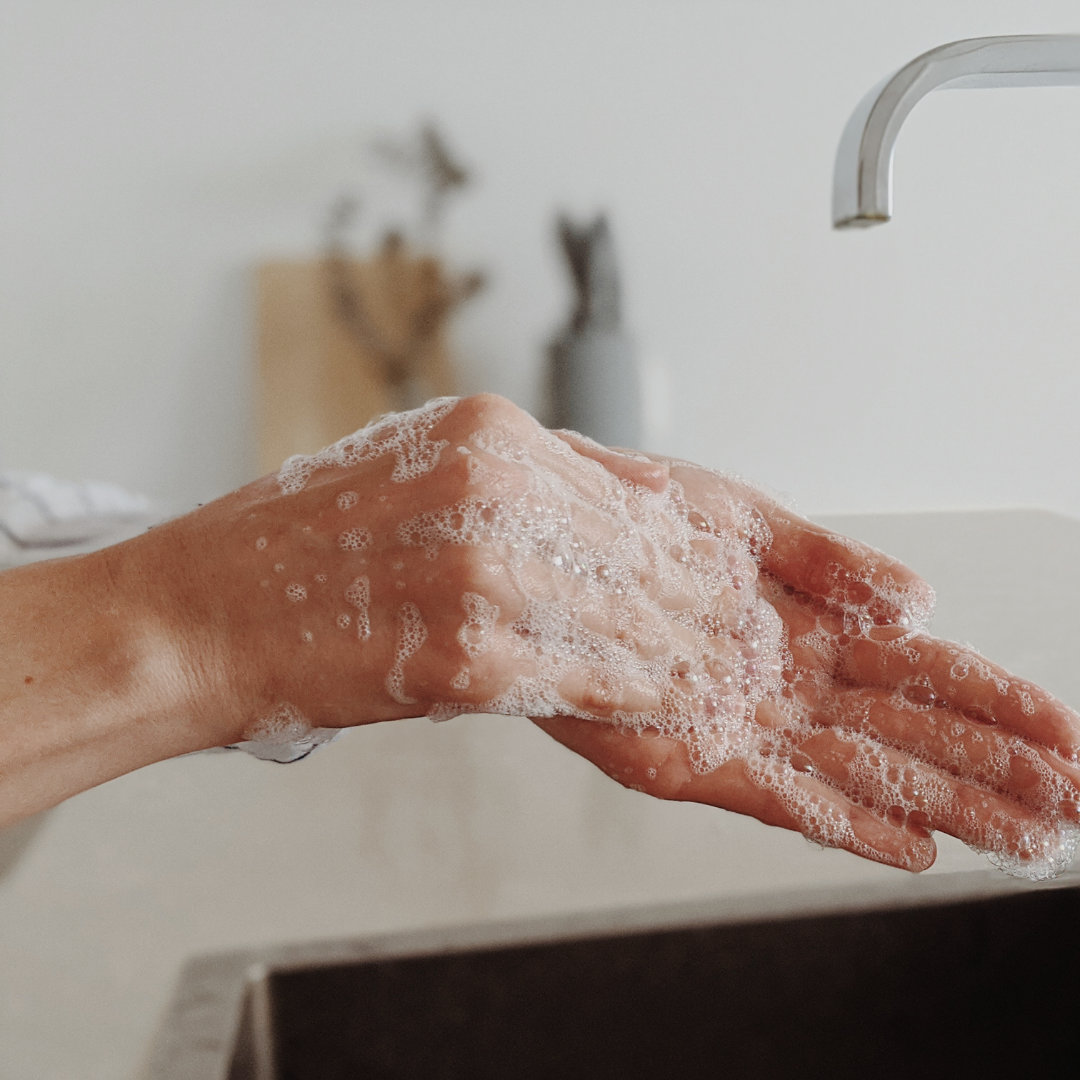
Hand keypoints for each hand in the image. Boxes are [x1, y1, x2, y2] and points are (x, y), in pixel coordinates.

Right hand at [123, 394, 735, 746]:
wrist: (204, 611)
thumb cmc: (303, 546)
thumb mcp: (419, 470)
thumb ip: (526, 483)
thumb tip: (635, 506)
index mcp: (483, 431)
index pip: (628, 491)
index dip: (687, 546)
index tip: (725, 576)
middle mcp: (488, 486)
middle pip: (637, 554)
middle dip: (696, 604)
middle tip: (745, 635)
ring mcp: (480, 570)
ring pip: (623, 618)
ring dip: (680, 655)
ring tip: (722, 676)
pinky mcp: (465, 653)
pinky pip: (581, 678)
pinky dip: (631, 697)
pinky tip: (666, 707)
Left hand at [536, 459, 1079, 876]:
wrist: (539, 534)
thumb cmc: (634, 520)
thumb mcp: (743, 522)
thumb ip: (829, 562)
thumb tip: (920, 597)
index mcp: (804, 622)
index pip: (918, 668)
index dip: (992, 700)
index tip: (1062, 730)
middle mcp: (784, 682)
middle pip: (908, 732)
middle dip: (993, 769)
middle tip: (1074, 804)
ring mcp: (738, 724)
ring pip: (861, 771)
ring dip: (944, 804)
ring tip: (1026, 837)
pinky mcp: (683, 757)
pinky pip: (778, 797)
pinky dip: (846, 822)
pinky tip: (911, 846)